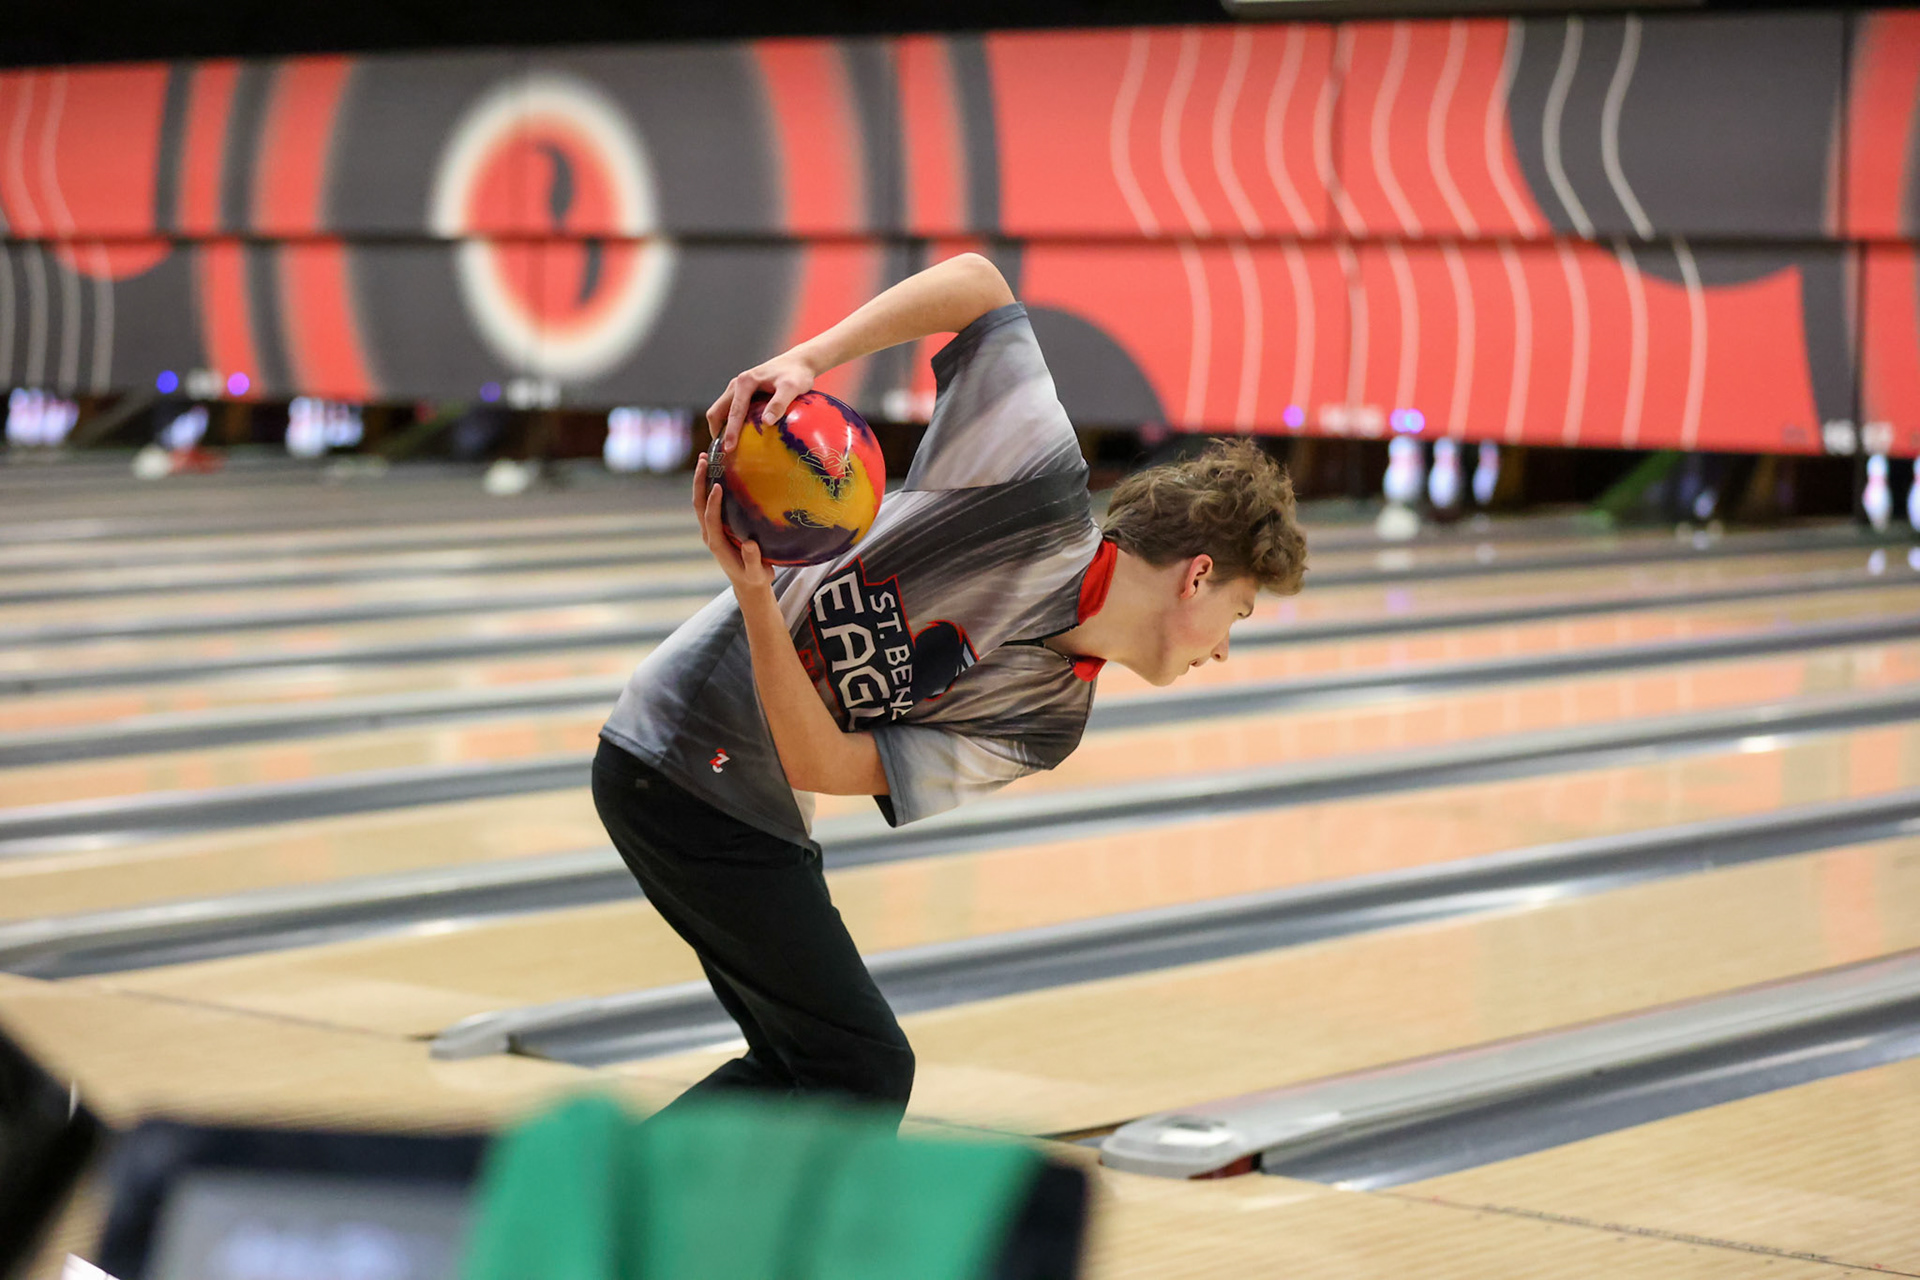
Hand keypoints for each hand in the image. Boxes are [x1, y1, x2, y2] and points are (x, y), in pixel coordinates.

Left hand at [693, 451, 773, 594]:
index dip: (713, 502)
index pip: (711, 519)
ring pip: (701, 501)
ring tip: (705, 458)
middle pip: (699, 504)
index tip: (719, 485)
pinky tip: (716, 471)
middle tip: (703, 460)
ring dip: (701, 480)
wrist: (747, 584)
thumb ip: (752, 560)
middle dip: (699, 482)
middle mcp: (710, 534)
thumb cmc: (754, 578)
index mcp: (717, 544)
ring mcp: (711, 529)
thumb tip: (749, 544)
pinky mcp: (716, 526)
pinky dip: (708, 486)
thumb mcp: (757, 573)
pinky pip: (709, 503)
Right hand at [705, 350, 816, 452]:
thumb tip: (766, 422)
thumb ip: (779, 403)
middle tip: (723, 452)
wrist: (799, 362)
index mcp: (745, 382)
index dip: (730, 432)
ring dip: (721, 427)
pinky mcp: (743, 393)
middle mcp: (737, 384)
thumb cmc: (797, 375)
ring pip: (721, 410)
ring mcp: (738, 388)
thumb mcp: (792, 388)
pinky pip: (730, 409)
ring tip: (729, 448)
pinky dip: (729, 423)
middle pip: (717, 410)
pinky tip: (740, 437)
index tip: (729, 449)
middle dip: (717, 432)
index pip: (733, 411)